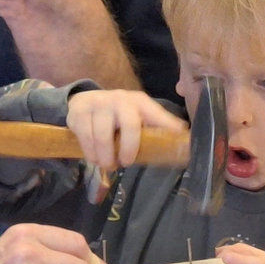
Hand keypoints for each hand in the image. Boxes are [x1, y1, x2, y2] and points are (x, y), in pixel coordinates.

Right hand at [66, 87, 185, 171]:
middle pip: (128, 125)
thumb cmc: (120, 114)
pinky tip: (94, 158)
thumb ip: (161, 125)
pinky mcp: (79, 112)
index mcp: (139, 102)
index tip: (165, 147)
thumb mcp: (141, 116)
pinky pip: (84, 136)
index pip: (154, 116)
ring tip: (108, 164)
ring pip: (101, 135)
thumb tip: (186, 138)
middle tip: (125, 164)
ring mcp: (98, 104)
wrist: (87, 100)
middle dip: (128, 148)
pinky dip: (89, 152)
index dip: (165, 129)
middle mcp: (119, 99)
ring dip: (105, 156)